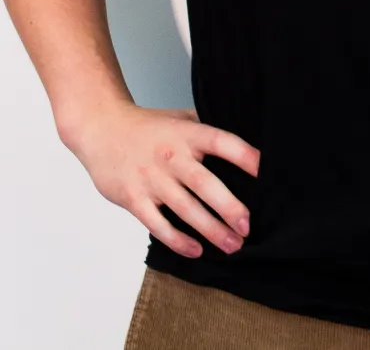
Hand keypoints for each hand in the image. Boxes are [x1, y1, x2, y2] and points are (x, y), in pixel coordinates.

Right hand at [64, 102, 258, 260]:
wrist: (101, 130)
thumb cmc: (149, 127)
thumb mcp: (182, 120)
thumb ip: (209, 131)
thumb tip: (249, 141)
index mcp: (188, 134)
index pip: (223, 143)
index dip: (246, 157)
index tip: (268, 173)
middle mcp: (171, 157)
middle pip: (205, 184)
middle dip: (229, 208)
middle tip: (248, 227)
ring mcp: (151, 179)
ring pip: (185, 209)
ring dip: (210, 230)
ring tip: (233, 246)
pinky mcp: (133, 198)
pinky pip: (157, 224)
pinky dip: (177, 240)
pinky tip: (196, 250)